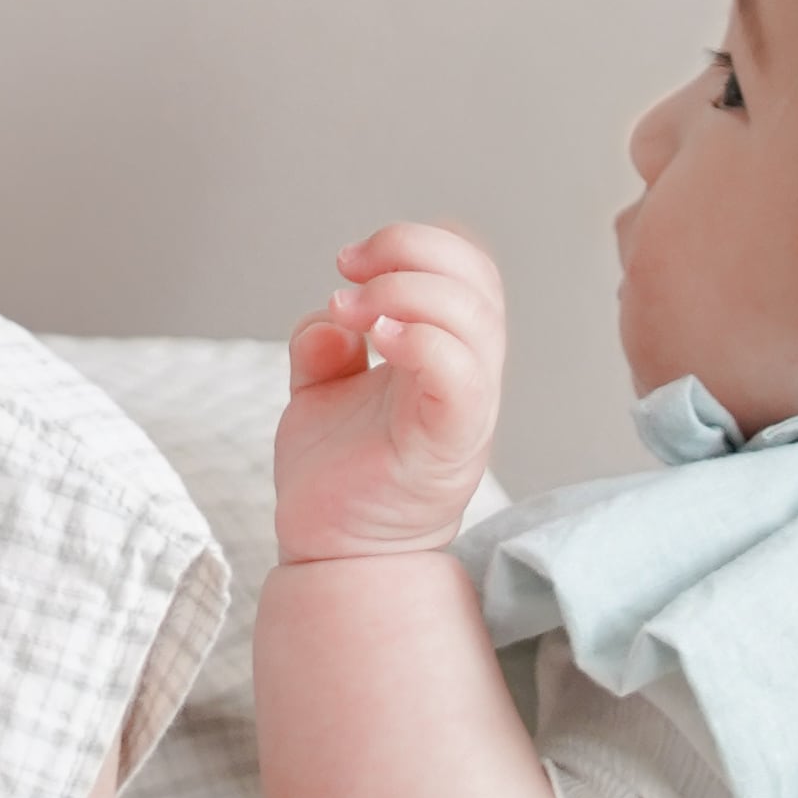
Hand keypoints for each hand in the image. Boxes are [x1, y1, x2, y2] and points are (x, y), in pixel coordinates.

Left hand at [277, 220, 507, 563]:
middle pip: (478, 280)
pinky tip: (375, 342)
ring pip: (474, 319)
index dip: (416, 244)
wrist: (329, 553)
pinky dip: (423, 342)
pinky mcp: (449, 446)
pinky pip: (462, 377)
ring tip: (349, 311)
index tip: (348, 262)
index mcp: (447, 354)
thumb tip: (330, 319)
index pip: (467, 269)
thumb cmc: (337, 478)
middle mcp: (468, 375)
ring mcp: (466, 412)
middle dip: (410, 252)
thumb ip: (324, 345)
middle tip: (347, 273)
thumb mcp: (319, 392)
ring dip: (405, 293)